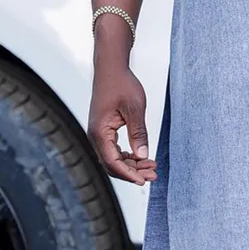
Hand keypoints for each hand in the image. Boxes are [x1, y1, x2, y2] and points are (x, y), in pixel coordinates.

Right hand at [87, 60, 157, 184]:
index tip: (144, 181)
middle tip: (153, 175)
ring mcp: (98, 133)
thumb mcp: (135, 108)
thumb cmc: (121, 84)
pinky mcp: (103, 129)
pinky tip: (141, 156)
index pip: (113, 163)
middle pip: (112, 164)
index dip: (129, 174)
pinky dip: (127, 155)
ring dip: (131, 164)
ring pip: (113, 158)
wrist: (111, 68)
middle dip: (133, 172)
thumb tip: (143, 156)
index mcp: (100, 133)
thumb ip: (138, 133)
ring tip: (151, 167)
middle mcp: (95, 136)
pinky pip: (113, 149)